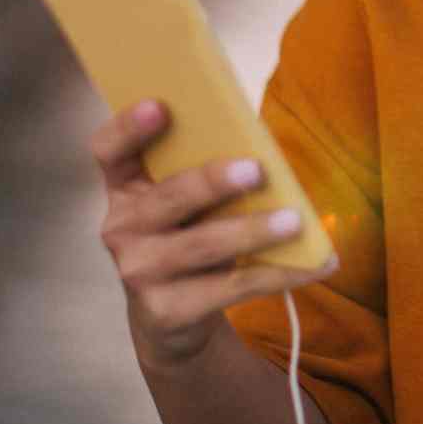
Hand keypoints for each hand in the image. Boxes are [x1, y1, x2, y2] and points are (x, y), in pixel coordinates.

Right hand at [90, 99, 338, 372]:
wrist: (172, 317)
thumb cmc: (190, 235)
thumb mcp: (189, 203)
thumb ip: (206, 171)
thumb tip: (265, 143)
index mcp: (126, 187)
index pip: (108, 150)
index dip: (128, 127)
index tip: (160, 106)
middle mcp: (121, 227)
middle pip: (166, 198)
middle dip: (212, 182)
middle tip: (256, 170)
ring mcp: (138, 271)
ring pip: (200, 246)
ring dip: (252, 231)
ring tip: (294, 221)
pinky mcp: (165, 310)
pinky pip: (229, 287)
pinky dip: (278, 273)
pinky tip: (313, 264)